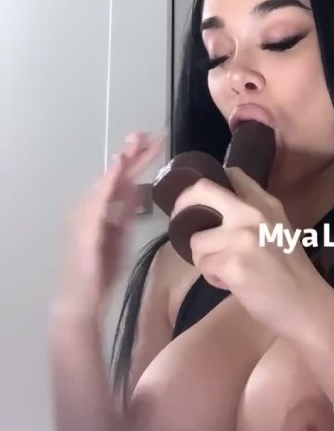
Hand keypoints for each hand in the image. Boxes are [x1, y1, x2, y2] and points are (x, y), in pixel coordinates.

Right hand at [54, 132, 165, 320]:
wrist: (81, 297)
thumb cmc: (100, 270)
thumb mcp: (120, 236)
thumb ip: (127, 213)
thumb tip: (138, 192)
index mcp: (103, 208)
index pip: (123, 178)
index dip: (137, 159)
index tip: (154, 141)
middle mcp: (92, 205)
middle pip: (116, 174)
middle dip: (133, 153)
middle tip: (149, 132)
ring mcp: (87, 214)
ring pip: (108, 181)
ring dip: (123, 161)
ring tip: (138, 142)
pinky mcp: (86, 226)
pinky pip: (99, 199)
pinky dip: (109, 181)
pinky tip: (118, 167)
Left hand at [171, 166, 325, 339]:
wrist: (306, 304)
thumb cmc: (292, 271)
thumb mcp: (278, 229)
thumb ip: (253, 216)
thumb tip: (215, 210)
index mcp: (265, 203)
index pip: (232, 174)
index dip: (209, 185)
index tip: (199, 199)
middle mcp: (252, 213)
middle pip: (202, 191)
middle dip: (183, 205)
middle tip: (181, 221)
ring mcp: (241, 238)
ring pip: (196, 241)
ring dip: (203, 258)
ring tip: (222, 270)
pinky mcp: (232, 264)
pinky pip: (203, 266)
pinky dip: (212, 277)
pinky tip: (229, 283)